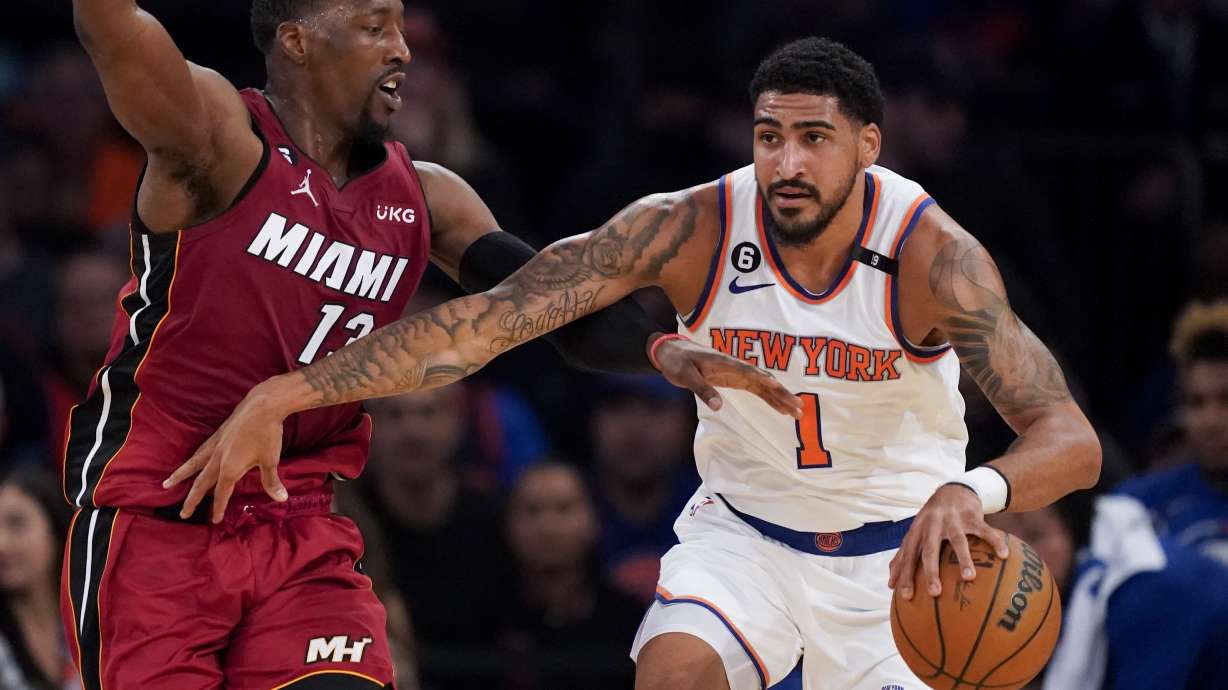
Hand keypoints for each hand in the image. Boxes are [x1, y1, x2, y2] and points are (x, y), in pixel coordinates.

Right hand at [162, 380, 289, 522]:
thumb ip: (271, 482)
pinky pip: (199, 452)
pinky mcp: (217, 435)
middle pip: (201, 484)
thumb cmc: (267, 434)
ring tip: (167, 484)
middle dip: (192, 500)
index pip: (221, 494)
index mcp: (229, 469)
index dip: (218, 508)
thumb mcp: (271, 460)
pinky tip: (193, 460)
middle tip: (183, 514)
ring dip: (181, 476)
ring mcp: (215, 446)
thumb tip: (282, 499)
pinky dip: (192, 460)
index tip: (214, 520)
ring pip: (193, 465)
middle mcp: (217, 459)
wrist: (262, 406)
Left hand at [652, 336, 801, 417]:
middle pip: (764, 380)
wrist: (671, 352)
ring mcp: (737, 374)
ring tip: (797, 412)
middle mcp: (736, 367)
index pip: (750, 372)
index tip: (781, 390)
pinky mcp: (735, 380)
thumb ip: (702, 390)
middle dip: (782, 394)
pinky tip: (781, 408)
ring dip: (780, 398)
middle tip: (799, 408)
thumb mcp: (686, 376)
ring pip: (764, 387)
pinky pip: (756, 390)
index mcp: (726, 363)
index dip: (766, 382)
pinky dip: (769, 398)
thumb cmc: (678, 362)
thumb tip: (718, 407)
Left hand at [887, 484, 1010, 599]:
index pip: (908, 555)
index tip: (905, 596)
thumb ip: (904, 557)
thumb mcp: (915, 534)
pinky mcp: (972, 515)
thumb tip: (890, 585)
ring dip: (963, 558)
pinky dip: (995, 541)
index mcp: (917, 532)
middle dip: (930, 571)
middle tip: (934, 592)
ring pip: (957, 540)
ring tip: (969, 578)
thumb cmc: (932, 520)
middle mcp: (932, 525)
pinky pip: (985, 529)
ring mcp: (952, 519)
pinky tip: (1004, 555)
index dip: (905, 574)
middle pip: (929, 549)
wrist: (953, 490)